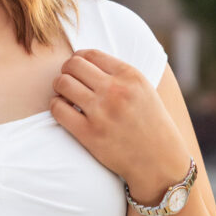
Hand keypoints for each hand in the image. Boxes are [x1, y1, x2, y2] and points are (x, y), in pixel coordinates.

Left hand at [49, 49, 190, 200]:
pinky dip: (56, 106)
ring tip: (66, 97)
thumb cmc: (150, 124)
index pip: (90, 54)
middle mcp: (116, 91)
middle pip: (72, 65)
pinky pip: (58, 109)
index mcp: (130, 76)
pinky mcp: (89, 134)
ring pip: (62, 83)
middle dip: (66, 71)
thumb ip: (119, 74)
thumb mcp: (144, 90)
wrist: (159, 162)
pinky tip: (65, 111)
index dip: (78, 59)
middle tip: (68, 82)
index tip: (78, 70)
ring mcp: (102, 112)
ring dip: (59, 88)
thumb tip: (83, 59)